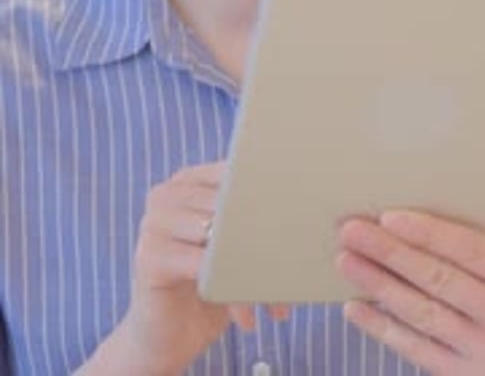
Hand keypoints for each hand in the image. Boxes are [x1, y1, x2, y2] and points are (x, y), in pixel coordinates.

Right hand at [119, 160, 288, 375]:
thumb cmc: (208, 285)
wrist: (165, 336)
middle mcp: (167, 193)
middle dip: (265, 241)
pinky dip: (232, 293)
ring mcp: (154, 222)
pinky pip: (203, 266)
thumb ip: (252, 222)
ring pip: (221, 237)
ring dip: (252, 272)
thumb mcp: (232, 248)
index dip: (269, 195)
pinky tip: (245, 316)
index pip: (234, 173)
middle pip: (230, 206)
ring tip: (272, 303)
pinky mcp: (149, 257)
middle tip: (293, 271)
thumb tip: (310, 216)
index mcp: (188, 180)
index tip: (299, 219)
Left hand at [336, 210, 484, 375]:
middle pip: (438, 279)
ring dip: (380, 286)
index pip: (471, 251)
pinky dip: (385, 331)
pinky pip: (420, 353)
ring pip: (423, 315)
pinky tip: (355, 308)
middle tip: (351, 231)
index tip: (389, 217)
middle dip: (391, 253)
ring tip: (346, 260)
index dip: (430, 234)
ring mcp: (484, 354)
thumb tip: (457, 217)